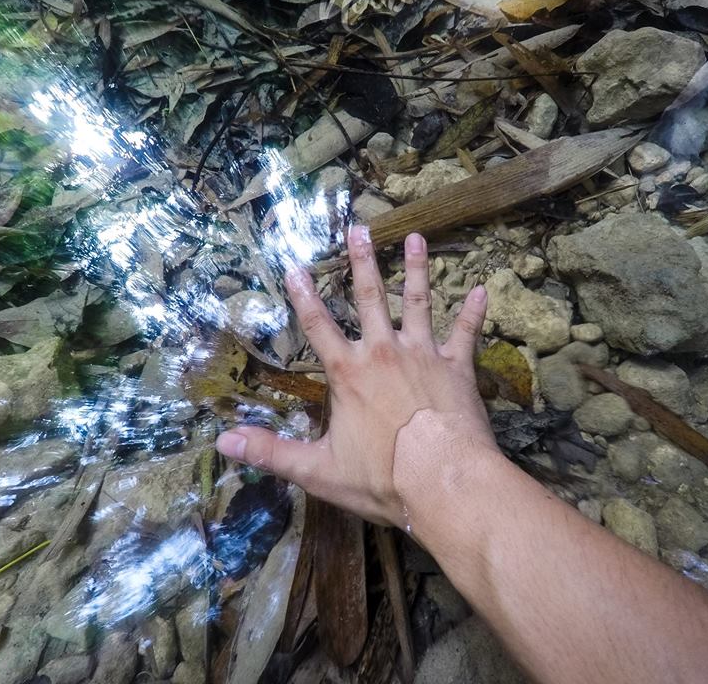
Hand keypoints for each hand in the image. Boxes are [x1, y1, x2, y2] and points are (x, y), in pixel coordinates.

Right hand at [215, 226, 497, 527]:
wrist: (443, 479)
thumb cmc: (381, 477)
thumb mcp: (317, 469)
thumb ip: (271, 452)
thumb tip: (223, 442)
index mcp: (349, 373)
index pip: (318, 326)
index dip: (303, 296)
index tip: (295, 266)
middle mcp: (384, 352)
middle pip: (370, 298)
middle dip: (363, 262)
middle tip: (360, 228)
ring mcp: (424, 355)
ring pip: (419, 302)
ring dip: (417, 269)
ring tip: (416, 237)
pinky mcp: (457, 367)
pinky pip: (466, 333)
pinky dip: (474, 312)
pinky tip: (484, 290)